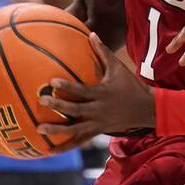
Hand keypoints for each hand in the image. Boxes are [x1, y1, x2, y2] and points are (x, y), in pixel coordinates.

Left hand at [36, 33, 153, 148]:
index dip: (67, 87)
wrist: (145, 109)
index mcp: (102, 93)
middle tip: (41, 101)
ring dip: (57, 131)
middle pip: (75, 110)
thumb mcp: (118, 67)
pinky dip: (65, 146)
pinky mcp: (97, 132)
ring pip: (75, 130)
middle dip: (58, 107)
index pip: (81, 91)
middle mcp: (98, 110)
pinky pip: (79, 141)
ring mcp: (98, 123)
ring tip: (39, 129)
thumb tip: (91, 33)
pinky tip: (50, 150)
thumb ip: (103, 52)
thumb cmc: (129, 85)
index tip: (52, 82)